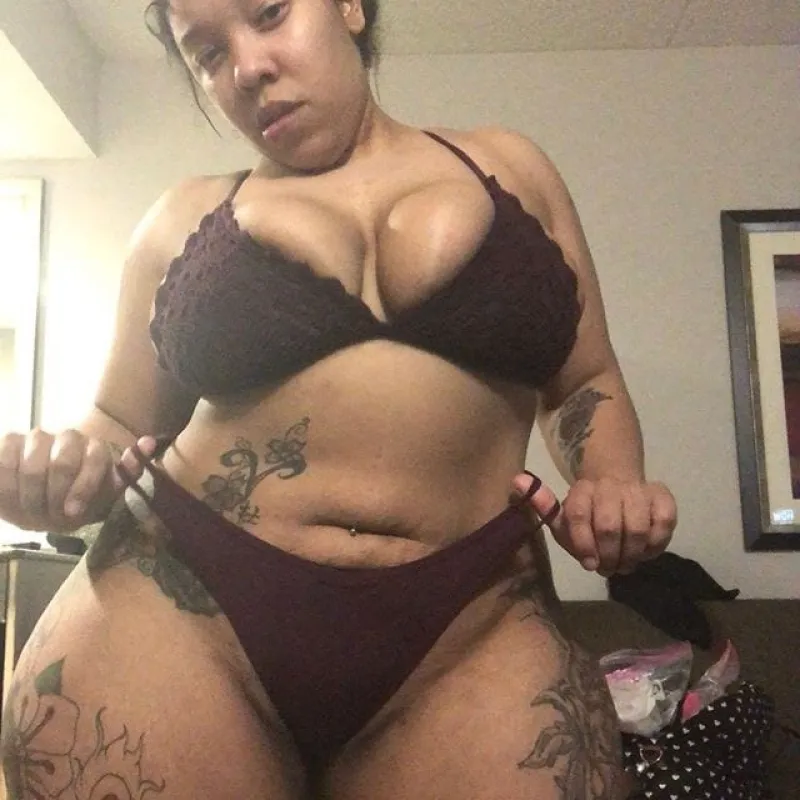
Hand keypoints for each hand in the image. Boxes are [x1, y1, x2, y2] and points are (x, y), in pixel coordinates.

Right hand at [0, 429, 158, 532]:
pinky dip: (5, 486)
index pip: (96, 459)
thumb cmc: (79, 502)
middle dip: (55, 498)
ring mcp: (38, 437)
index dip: (83, 489)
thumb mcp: (106, 496)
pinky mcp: (10, 442)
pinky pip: (4, 460)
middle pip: (62, 463)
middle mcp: (69, 438)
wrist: (41, 505)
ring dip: (30, 497)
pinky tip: (6, 502)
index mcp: (96, 449)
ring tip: (28, 513)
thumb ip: (128, 472)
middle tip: (48, 518)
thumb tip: (148, 442)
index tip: (73, 513)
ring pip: (32, 464)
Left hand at [512, 473, 676, 575]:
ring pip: (638, 528)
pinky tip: (646, 550)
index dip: (582, 544)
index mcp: (582, 490)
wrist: (619, 493)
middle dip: (608, 556)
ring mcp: (638, 489)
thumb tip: (517, 480)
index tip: (588, 563)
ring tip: (626, 562)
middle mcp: (610, 485)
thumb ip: (542, 506)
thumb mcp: (561, 519)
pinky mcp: (663, 496)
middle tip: (608, 568)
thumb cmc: (587, 517)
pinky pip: (665, 523)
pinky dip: (656, 544)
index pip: (577, 515)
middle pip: (609, 526)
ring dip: (632, 554)